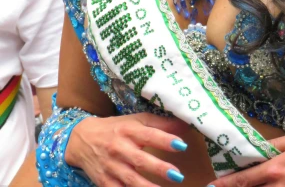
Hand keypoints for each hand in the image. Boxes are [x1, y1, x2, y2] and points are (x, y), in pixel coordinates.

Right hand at [65, 112, 189, 185]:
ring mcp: (111, 167)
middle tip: (177, 175)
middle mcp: (119, 148)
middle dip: (159, 168)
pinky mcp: (104, 182)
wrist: (82, 139)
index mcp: (128, 130)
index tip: (181, 145)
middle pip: (140, 160)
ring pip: (130, 179)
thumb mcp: (135, 121)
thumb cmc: (116, 128)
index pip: (149, 135)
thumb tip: (184, 125)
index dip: (165, 140)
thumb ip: (159, 124)